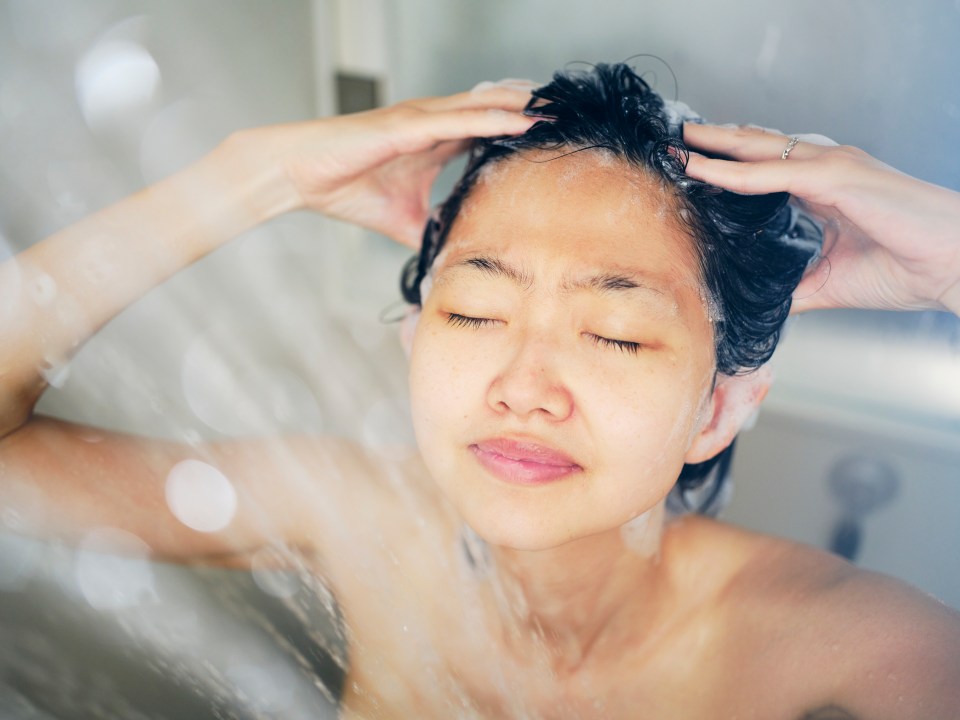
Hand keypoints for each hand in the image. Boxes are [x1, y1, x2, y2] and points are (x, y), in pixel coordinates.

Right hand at [242, 83, 537, 247]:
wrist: (302, 177)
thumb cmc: (347, 190)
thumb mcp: (404, 221)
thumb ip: (432, 232)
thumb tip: (453, 259)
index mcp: (433, 142)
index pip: (488, 130)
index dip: (521, 130)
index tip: (556, 138)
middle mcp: (432, 124)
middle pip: (494, 109)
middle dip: (532, 111)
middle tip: (573, 116)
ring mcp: (421, 120)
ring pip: (485, 106)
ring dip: (524, 106)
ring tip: (561, 109)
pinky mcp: (406, 125)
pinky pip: (459, 119)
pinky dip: (493, 118)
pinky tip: (523, 118)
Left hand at [682, 123, 959, 315]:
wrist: (953, 268)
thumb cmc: (905, 269)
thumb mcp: (827, 283)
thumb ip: (789, 285)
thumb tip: (751, 301)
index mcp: (824, 189)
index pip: (763, 170)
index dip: (725, 166)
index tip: (689, 170)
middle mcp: (825, 169)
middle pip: (756, 149)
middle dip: (713, 145)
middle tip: (674, 144)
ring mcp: (831, 167)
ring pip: (758, 150)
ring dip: (714, 146)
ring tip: (678, 145)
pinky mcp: (837, 177)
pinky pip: (773, 172)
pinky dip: (734, 171)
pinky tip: (704, 170)